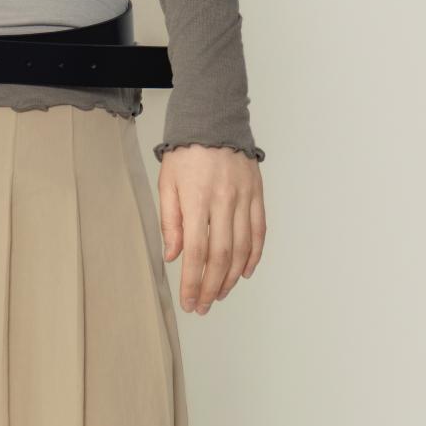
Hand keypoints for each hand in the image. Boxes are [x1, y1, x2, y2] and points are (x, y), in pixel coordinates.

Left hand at [156, 144, 264, 311]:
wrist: (213, 121)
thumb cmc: (185, 153)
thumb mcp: (166, 185)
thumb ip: (170, 222)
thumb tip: (173, 256)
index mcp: (197, 200)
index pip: (196, 252)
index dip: (193, 282)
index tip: (188, 301)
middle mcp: (224, 201)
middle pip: (221, 256)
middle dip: (211, 286)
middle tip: (203, 305)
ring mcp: (244, 198)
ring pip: (242, 248)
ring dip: (231, 277)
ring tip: (219, 293)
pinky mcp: (257, 194)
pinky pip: (259, 231)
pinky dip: (254, 255)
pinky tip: (244, 272)